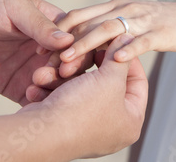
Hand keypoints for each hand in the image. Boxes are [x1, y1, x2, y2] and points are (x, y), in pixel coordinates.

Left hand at [0, 0, 80, 104]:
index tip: (66, 59)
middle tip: (51, 73)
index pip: (79, 42)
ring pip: (58, 86)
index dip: (78, 52)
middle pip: (72, 66)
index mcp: (56, 27)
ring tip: (35, 83)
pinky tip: (28, 95)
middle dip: (66, 73)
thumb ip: (40, 25)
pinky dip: (38, 102)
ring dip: (53, 88)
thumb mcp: (15, 8)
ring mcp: (36, 69)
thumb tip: (68, 41)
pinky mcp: (19, 86)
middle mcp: (50, 50)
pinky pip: (36, 100)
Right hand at [21, 34, 147, 158]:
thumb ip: (120, 58)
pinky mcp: (62, 125)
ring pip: (78, 87)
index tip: (114, 41)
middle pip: (105, 82)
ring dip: (60, 75)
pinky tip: (37, 85)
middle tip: (79, 52)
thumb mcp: (110, 78)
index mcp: (130, 122)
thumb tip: (127, 39)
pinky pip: (61, 99)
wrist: (38, 135)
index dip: (126, 58)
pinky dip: (49, 89)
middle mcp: (111, 127)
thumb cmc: (80, 110)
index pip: (138, 81)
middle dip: (85, 65)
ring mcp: (86, 127)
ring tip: (48, 71)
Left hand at [36, 0, 175, 80]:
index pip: (79, 16)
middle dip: (63, 42)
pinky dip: (127, 49)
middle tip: (44, 61)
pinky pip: (141, 40)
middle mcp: (126, 9)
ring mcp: (143, 19)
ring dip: (85, 47)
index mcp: (116, 6)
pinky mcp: (161, 32)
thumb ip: (111, 29)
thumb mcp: (135, 23)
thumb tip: (84, 44)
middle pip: (87, 22)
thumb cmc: (166, 25)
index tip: (39, 52)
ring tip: (68, 63)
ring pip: (108, 30)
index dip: (57, 33)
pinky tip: (115, 61)